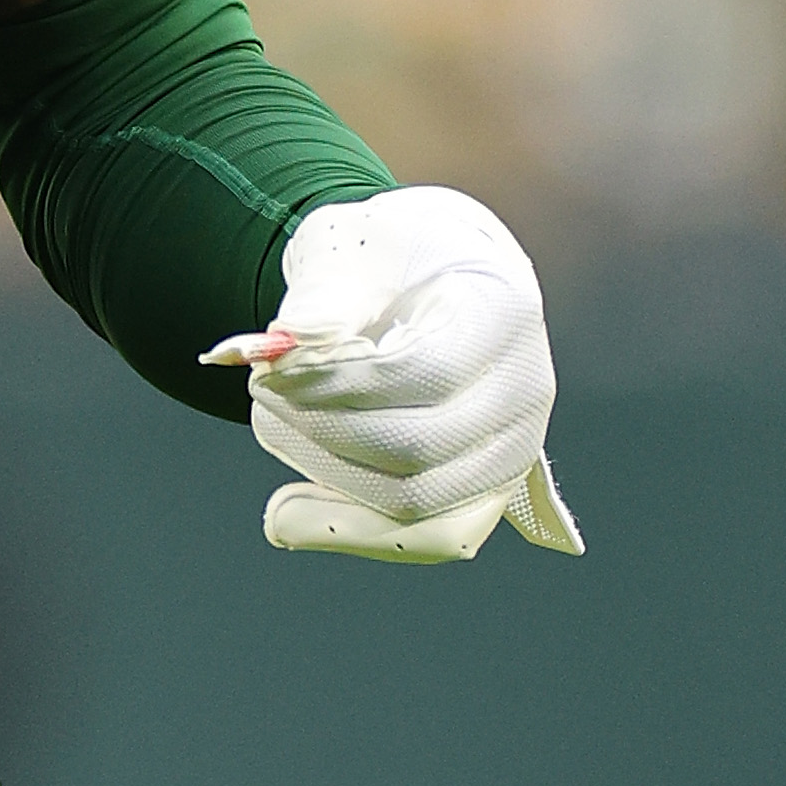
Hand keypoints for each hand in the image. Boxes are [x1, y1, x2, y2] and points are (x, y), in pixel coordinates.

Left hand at [208, 188, 584, 563]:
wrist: (432, 281)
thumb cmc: (391, 258)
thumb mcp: (353, 245)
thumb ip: (322, 293)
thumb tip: (281, 345)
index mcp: (504, 313)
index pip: (419, 372)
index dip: (332, 383)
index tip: (266, 370)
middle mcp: (525, 391)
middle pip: (415, 447)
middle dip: (318, 428)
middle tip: (260, 394)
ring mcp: (511, 451)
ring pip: (414, 504)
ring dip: (325, 479)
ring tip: (271, 431)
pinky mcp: (483, 495)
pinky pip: (421, 540)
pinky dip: (348, 530)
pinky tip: (286, 511)